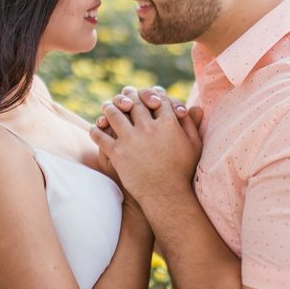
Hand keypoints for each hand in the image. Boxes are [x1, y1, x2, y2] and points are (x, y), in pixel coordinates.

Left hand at [89, 88, 201, 206]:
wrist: (167, 195)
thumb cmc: (183, 171)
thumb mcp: (194, 146)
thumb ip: (192, 125)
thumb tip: (193, 107)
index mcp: (168, 123)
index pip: (157, 98)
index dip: (151, 94)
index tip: (146, 95)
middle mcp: (148, 127)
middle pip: (134, 102)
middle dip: (128, 96)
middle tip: (123, 95)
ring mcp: (131, 139)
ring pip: (114, 114)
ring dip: (109, 108)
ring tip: (106, 107)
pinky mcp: (117, 153)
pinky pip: (101, 136)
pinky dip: (96, 130)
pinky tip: (95, 128)